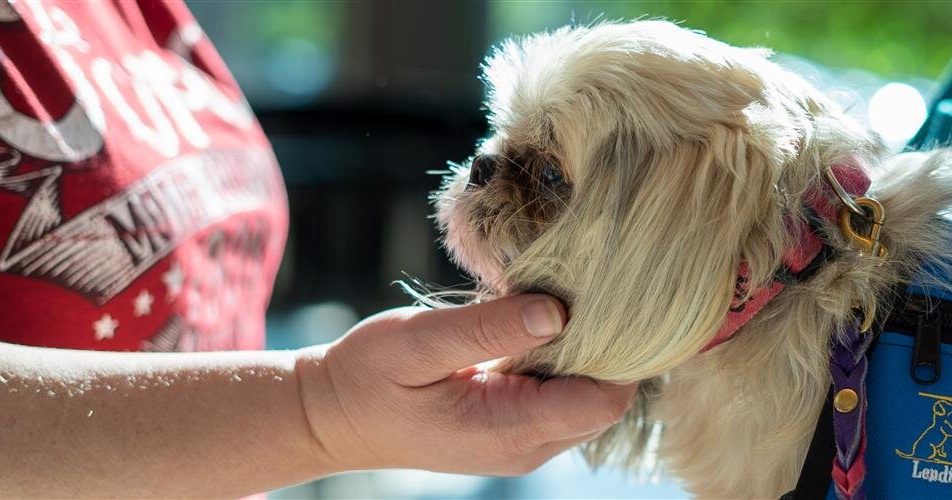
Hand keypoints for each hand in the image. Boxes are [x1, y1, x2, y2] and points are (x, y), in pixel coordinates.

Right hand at [295, 294, 636, 474]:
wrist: (333, 416)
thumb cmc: (367, 378)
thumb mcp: (418, 343)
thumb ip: (488, 329)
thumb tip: (558, 312)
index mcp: (510, 430)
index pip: (604, 400)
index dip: (618, 350)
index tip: (602, 299)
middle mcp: (528, 446)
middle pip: (606, 398)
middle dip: (603, 346)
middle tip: (576, 290)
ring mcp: (525, 442)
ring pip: (589, 395)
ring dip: (580, 350)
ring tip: (550, 304)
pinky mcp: (518, 428)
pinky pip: (562, 394)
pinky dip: (559, 359)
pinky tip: (533, 325)